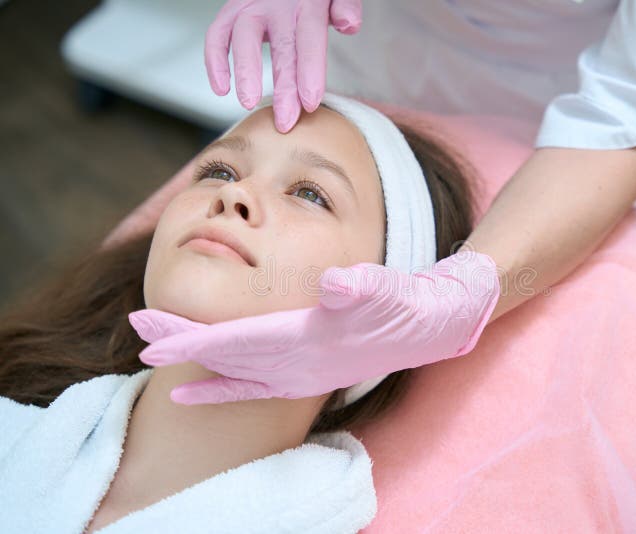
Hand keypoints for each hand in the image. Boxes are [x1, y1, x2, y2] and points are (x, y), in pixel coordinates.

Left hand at [130, 250, 499, 404]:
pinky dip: (227, 384)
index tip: (149, 341)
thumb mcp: (391, 289)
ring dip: (197, 360)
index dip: (192, 341)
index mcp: (310, 342)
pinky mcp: (312, 368)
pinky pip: (258, 383)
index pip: (238, 345)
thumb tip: (337, 285)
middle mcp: (301, 364)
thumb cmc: (411, 301)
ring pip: (237, 368)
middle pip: (227, 358)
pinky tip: (204, 385)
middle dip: (181, 345)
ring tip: (157, 351)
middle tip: (136, 334)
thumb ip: (364, 287)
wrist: (437, 323)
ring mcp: (305, 370)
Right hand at [205, 0, 361, 130]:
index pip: (310, 37)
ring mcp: (252, 6)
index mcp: (308, 1)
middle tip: (285, 120)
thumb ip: (346, 5)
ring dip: (245, 71)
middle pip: (282, 46)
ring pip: (243, 37)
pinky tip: (222, 89)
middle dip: (283, 87)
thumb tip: (349, 24)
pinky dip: (214, 61)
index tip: (309, 103)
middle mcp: (277, 3)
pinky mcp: (232, 11)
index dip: (310, 70)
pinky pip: (217, 34)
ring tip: (248, 103)